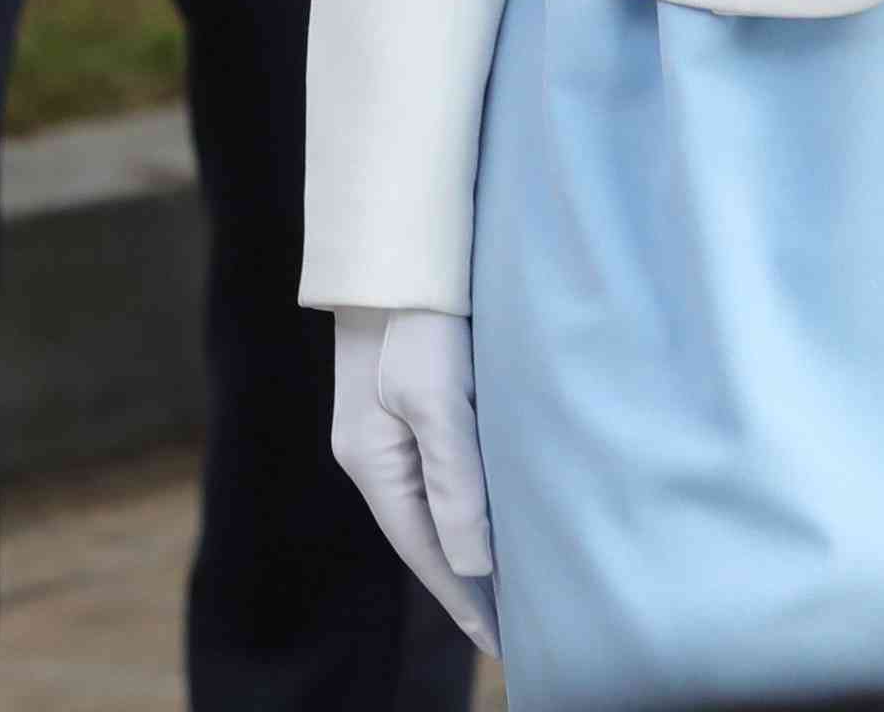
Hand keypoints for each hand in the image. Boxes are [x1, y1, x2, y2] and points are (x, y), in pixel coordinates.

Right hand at [328, 306, 493, 652]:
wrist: (398, 241)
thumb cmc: (418, 315)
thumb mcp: (437, 397)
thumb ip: (454, 479)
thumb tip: (474, 562)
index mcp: (372, 460)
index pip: (424, 549)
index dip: (462, 597)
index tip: (500, 642)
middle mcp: (374, 451)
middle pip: (423, 533)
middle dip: (464, 581)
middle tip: (511, 626)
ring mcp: (388, 425)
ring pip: (433, 501)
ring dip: (468, 542)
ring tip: (509, 581)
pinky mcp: (409, 398)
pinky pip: (441, 468)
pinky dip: (467, 501)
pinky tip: (492, 509)